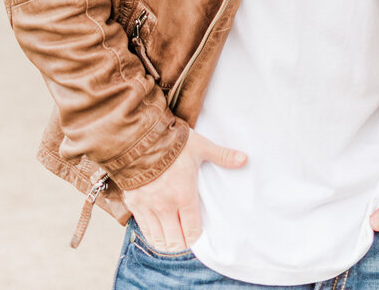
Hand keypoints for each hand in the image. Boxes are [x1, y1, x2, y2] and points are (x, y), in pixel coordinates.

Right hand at [122, 127, 246, 250]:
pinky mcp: (134, 204)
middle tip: (185, 236)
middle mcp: (166, 205)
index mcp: (184, 195)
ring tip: (172, 236)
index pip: (192, 231)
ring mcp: (148, 206)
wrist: (140, 136)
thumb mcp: (200, 146)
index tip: (197, 231)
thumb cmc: (172, 141)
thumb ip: (222, 156)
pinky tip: (157, 228)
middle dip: (182, 243)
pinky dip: (151, 233)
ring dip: (166, 241)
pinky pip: (143, 229)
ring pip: (158, 240)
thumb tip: (244, 159)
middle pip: (175, 242)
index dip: (196, 236)